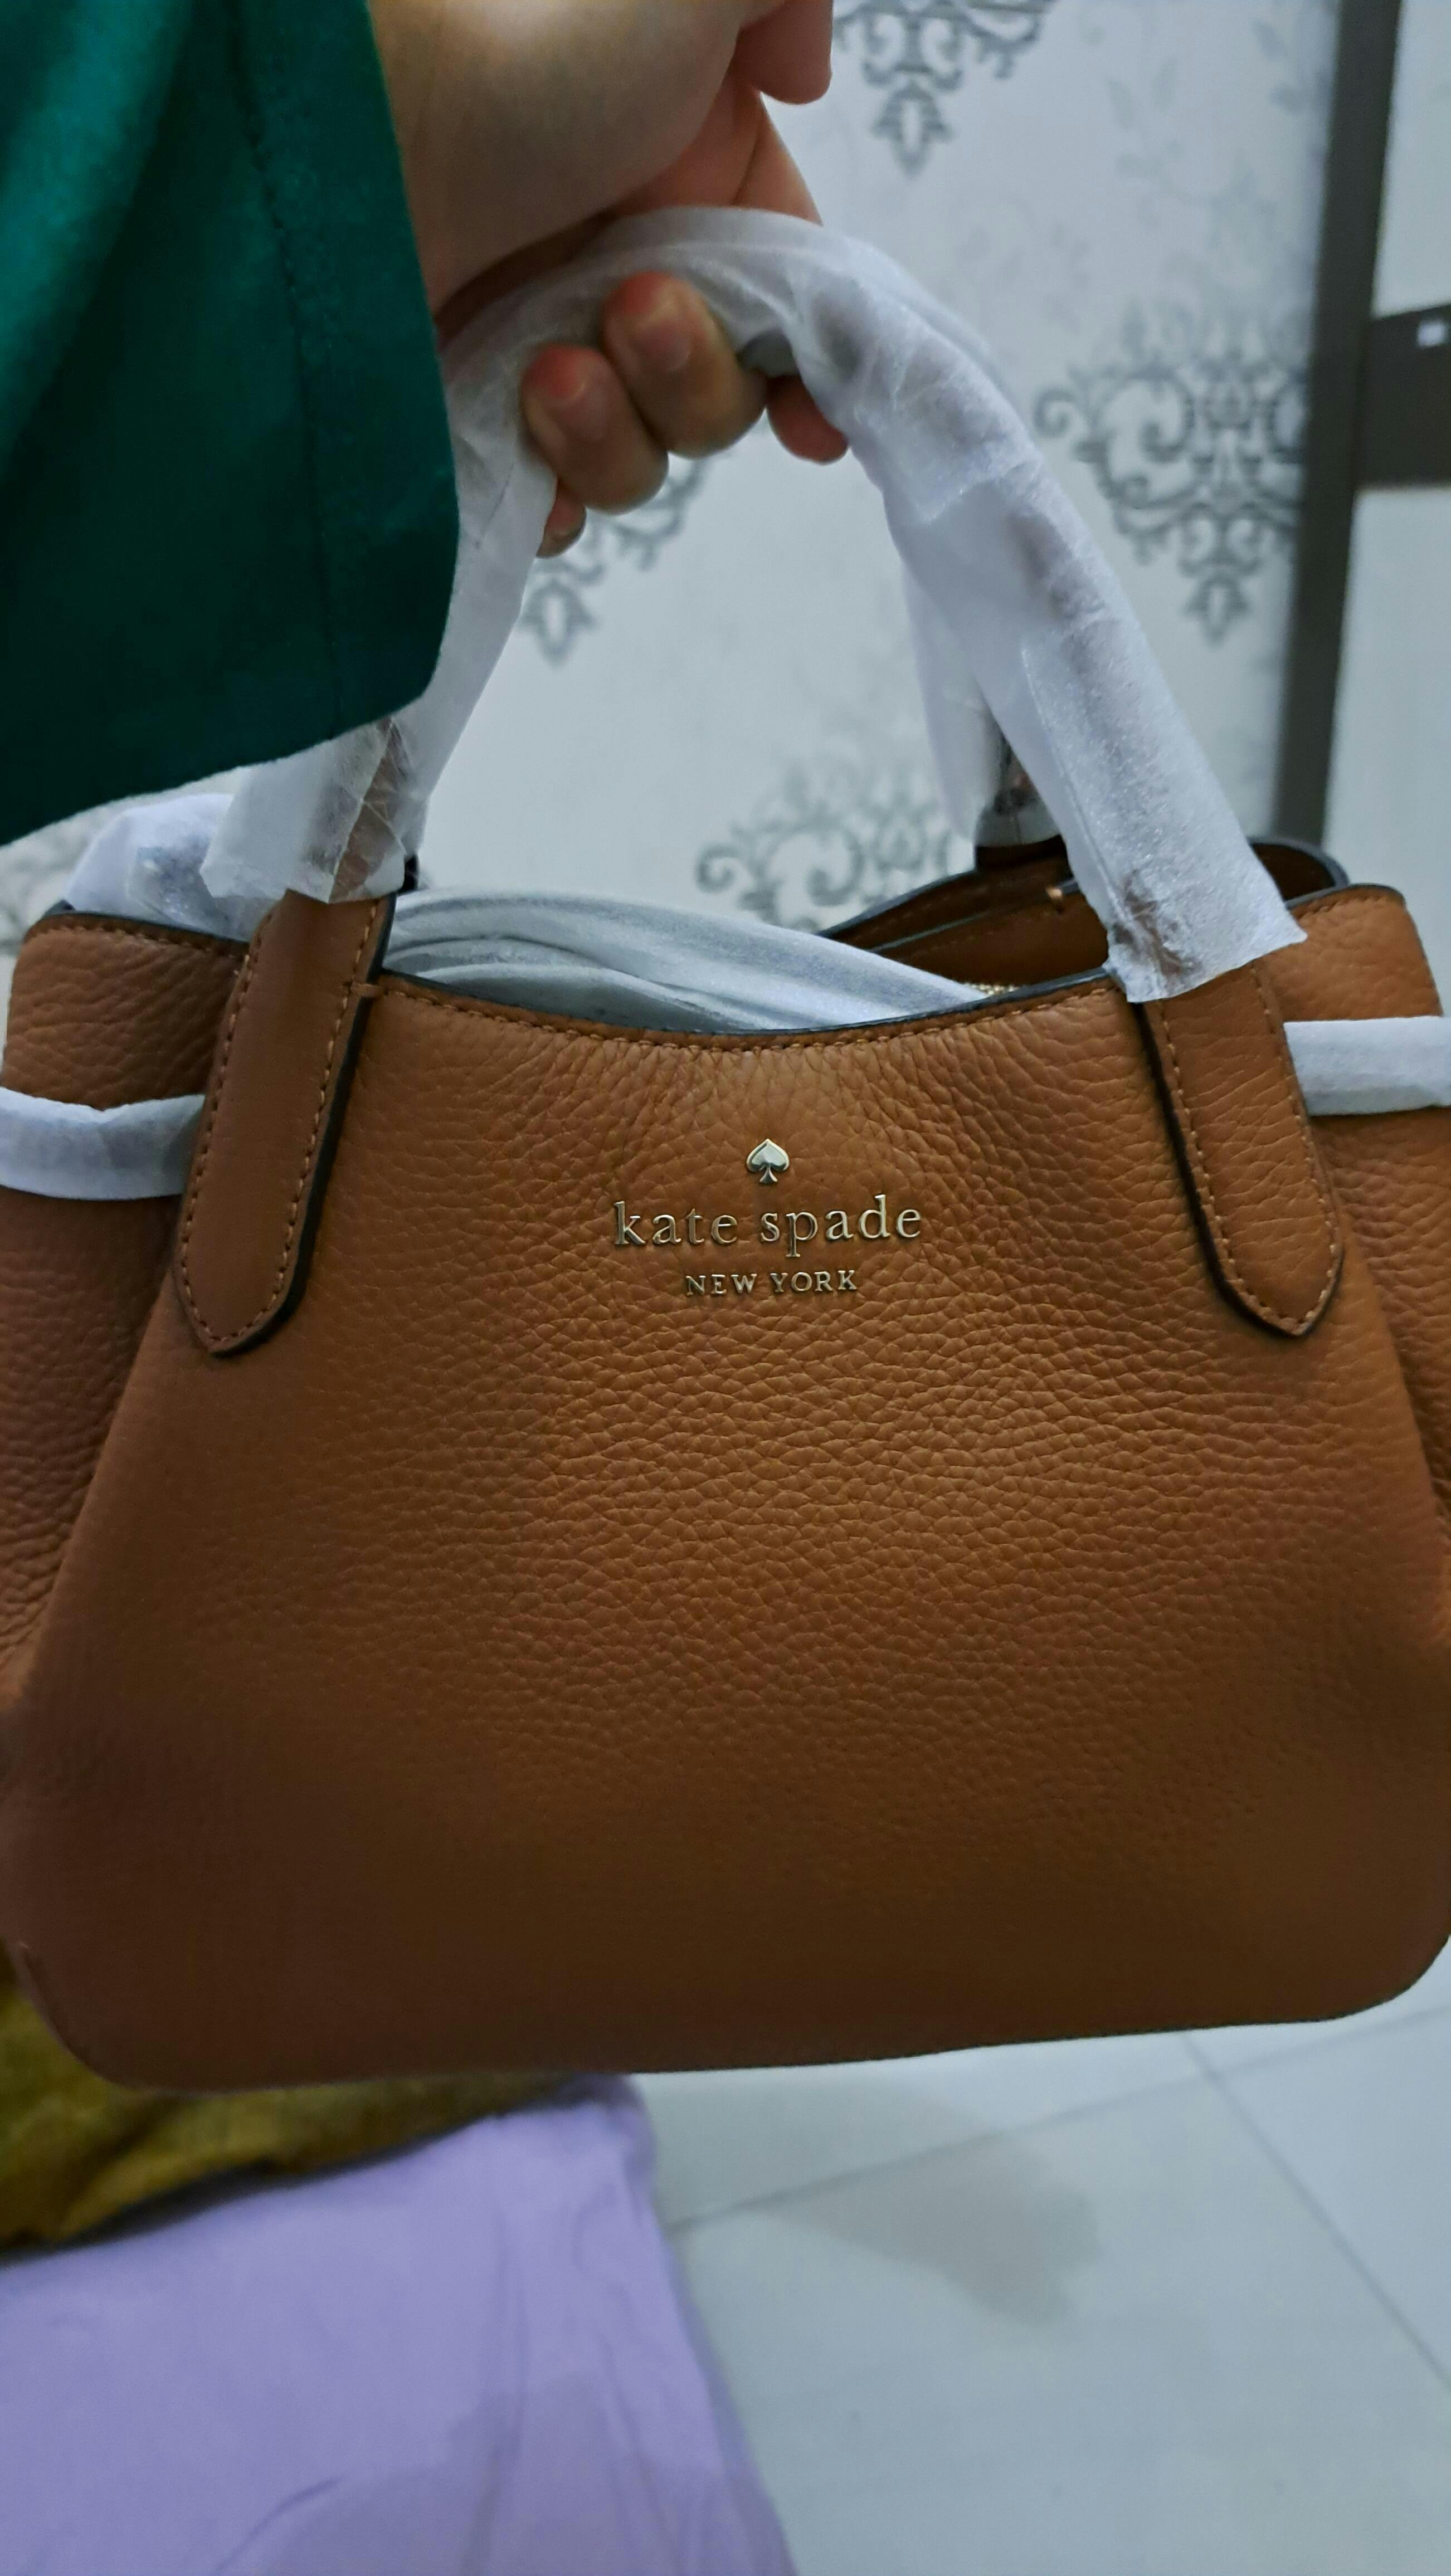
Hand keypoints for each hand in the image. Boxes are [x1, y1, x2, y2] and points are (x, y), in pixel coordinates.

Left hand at [369, 1, 846, 551]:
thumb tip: (806, 73)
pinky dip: (551, 489)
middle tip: (630, 310)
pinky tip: (514, 433)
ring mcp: (534, 343)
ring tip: (544, 371)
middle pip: (721, 393)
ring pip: (642, 457)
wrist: (338, 138)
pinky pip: (551, 504)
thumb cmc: (508, 45)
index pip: (778, 294)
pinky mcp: (464, 418)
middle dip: (696, 376)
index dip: (809, 364)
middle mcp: (610, 260)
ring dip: (617, 431)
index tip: (815, 420)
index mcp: (676, 169)